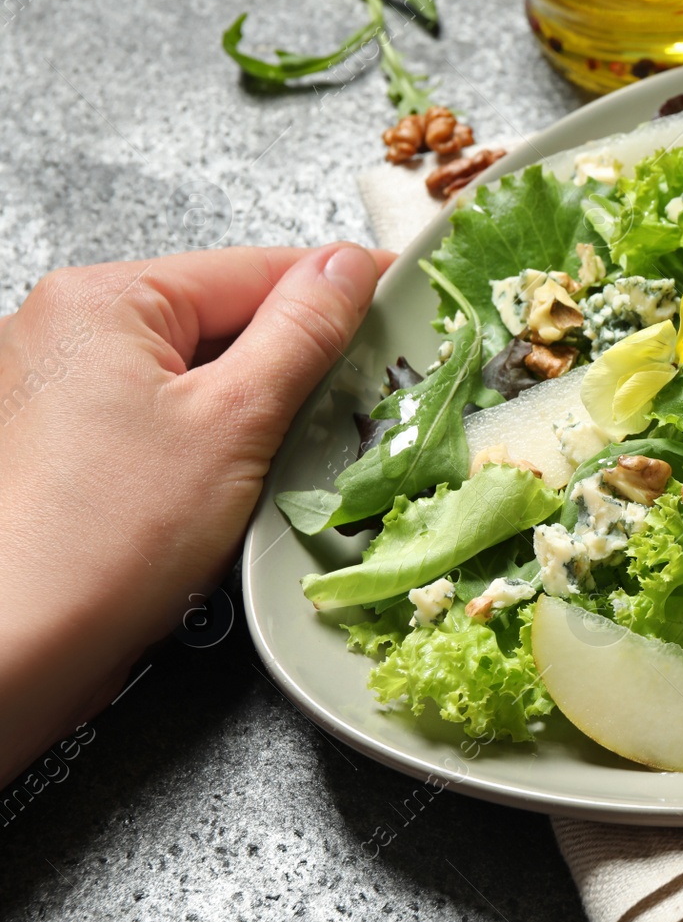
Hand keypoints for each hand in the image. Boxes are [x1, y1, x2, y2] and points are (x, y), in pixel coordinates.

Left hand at [0, 244, 391, 783]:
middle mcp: (67, 332)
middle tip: (363, 401)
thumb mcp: (236, 421)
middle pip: (224, 323)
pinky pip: (164, 425)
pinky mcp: (63, 454)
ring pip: (198, 379)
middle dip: (296, 363)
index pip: (253, 268)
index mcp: (104, 301)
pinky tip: (239, 490)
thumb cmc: (102, 540)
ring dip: (257, 413)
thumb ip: (302, 333)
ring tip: (297, 457)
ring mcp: (57, 395)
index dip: (339, 287)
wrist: (10, 655)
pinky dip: (213, 448)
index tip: (403, 299)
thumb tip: (345, 267)